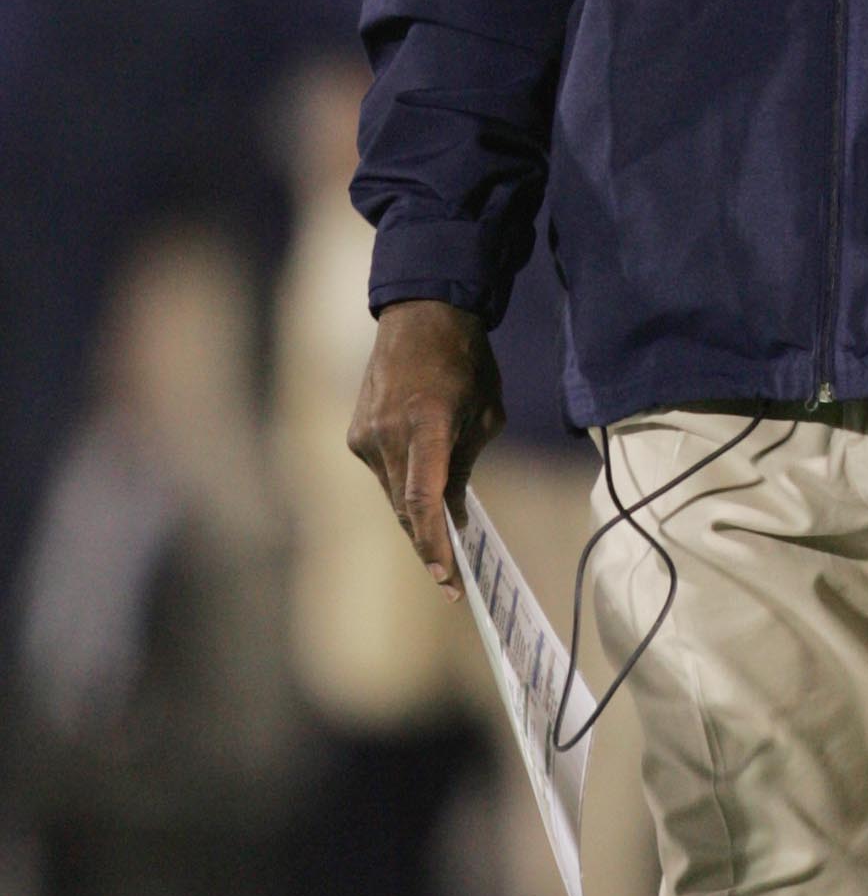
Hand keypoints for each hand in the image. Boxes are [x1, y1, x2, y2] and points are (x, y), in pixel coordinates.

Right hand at [347, 299, 504, 589]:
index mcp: (426, 423)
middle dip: (428, 543)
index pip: (423, 498)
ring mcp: (366, 434)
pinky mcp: (355, 434)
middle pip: (404, 507)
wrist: (422, 317)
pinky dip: (403, 488)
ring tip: (442, 542)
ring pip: (391, 495)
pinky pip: (383, 474)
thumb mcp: (484, 415)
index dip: (432, 542)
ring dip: (416, 518)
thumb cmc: (466, 364)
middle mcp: (388, 432)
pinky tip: (423, 493)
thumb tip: (451, 514)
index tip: (445, 576)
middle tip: (450, 578)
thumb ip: (464, 466)